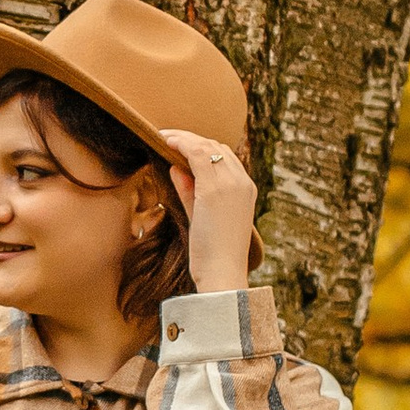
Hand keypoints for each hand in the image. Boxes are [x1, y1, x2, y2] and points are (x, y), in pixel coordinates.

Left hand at [146, 128, 257, 291]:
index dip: (201, 147)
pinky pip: (197, 154)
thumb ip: (190, 191)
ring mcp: (231, 183)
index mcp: (245, 189)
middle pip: (217, 147)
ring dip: (184, 138)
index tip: (180, 144)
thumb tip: (176, 168)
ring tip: (164, 136)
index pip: (225, 157)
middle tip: (168, 136)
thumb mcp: (201, 216)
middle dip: (191, 139)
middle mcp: (242, 182)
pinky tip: (166, 141)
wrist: (222, 272)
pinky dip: (181, 144)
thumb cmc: (213, 252)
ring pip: (206, 147)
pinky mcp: (214, 189)